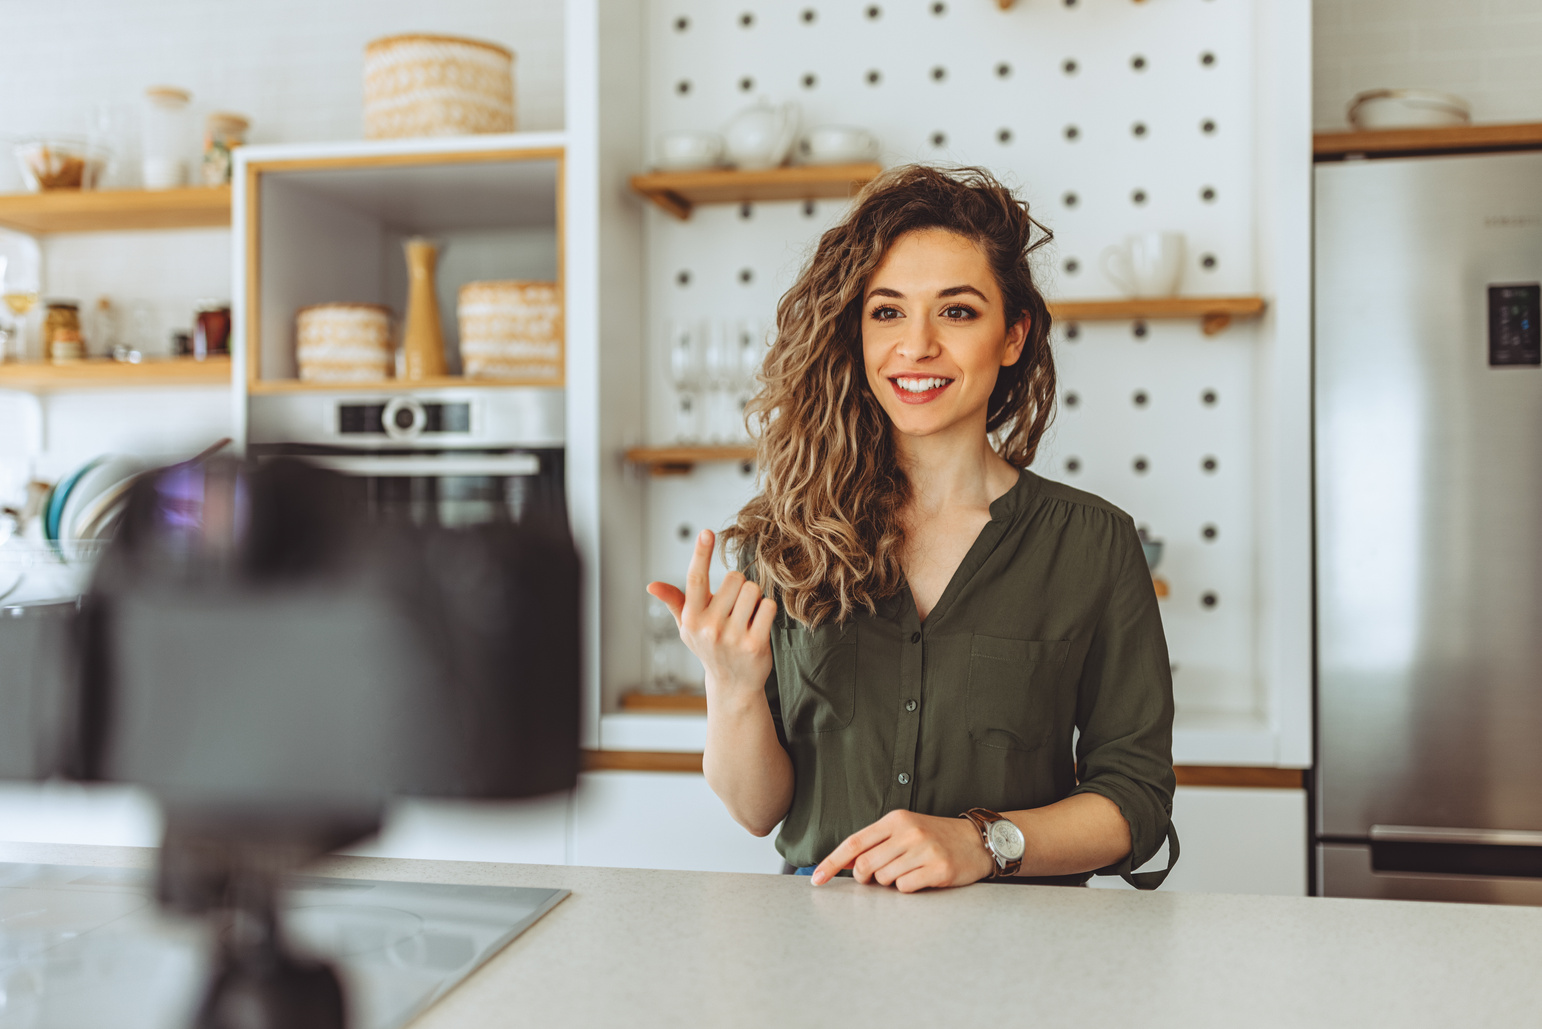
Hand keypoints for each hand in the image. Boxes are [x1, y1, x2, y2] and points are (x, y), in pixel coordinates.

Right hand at [646, 529, 776, 698]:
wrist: (733, 685)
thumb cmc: (710, 648)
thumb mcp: (687, 626)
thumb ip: (674, 601)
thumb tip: (652, 585)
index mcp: (691, 618)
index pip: (695, 579)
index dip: (701, 553)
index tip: (706, 533)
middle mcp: (709, 627)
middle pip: (735, 578)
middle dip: (739, 586)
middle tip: (735, 606)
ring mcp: (732, 637)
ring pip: (753, 590)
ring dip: (754, 597)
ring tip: (747, 615)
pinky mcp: (755, 645)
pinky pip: (768, 606)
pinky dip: (767, 610)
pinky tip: (759, 624)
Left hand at [810, 810, 995, 891]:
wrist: (977, 841)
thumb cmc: (936, 837)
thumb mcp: (904, 830)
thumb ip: (875, 843)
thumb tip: (842, 863)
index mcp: (895, 820)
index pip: (854, 843)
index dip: (831, 862)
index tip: (817, 879)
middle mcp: (908, 832)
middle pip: (865, 865)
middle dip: (865, 878)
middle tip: (876, 877)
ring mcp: (924, 850)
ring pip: (884, 879)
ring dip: (890, 882)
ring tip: (908, 871)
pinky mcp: (939, 868)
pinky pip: (905, 888)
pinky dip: (908, 888)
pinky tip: (921, 878)